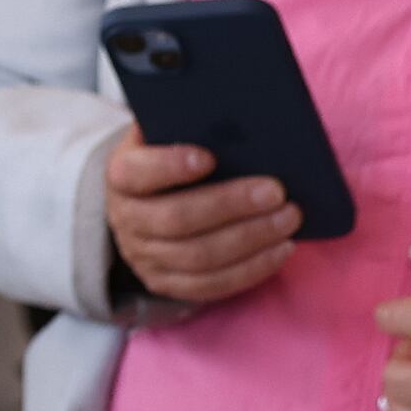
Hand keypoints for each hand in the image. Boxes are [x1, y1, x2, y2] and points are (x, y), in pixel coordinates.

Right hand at [104, 138, 296, 308]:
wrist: (143, 204)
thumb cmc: (168, 161)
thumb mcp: (164, 136)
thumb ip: (187, 127)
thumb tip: (237, 124)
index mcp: (122, 176)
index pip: (136, 173)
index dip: (170, 166)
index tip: (210, 158)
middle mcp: (126, 220)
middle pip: (177, 219)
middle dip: (230, 205)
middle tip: (276, 192)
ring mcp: (144, 257)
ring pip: (198, 257)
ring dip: (250, 238)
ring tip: (288, 219)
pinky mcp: (165, 284)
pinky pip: (210, 285)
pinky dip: (251, 269)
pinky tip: (281, 250)